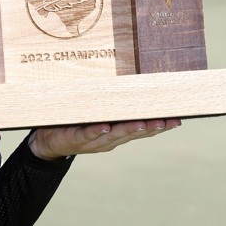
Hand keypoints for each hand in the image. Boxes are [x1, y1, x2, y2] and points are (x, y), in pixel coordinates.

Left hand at [29, 119, 181, 159]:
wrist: (47, 142)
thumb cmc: (76, 123)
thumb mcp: (97, 113)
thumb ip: (113, 104)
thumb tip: (131, 83)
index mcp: (117, 133)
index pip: (142, 130)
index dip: (160, 126)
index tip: (177, 119)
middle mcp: (109, 139)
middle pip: (133, 134)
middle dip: (151, 128)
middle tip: (168, 121)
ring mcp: (93, 141)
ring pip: (115, 135)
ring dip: (129, 130)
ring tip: (144, 124)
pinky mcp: (75, 138)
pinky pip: (88, 133)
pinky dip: (97, 131)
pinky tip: (106, 126)